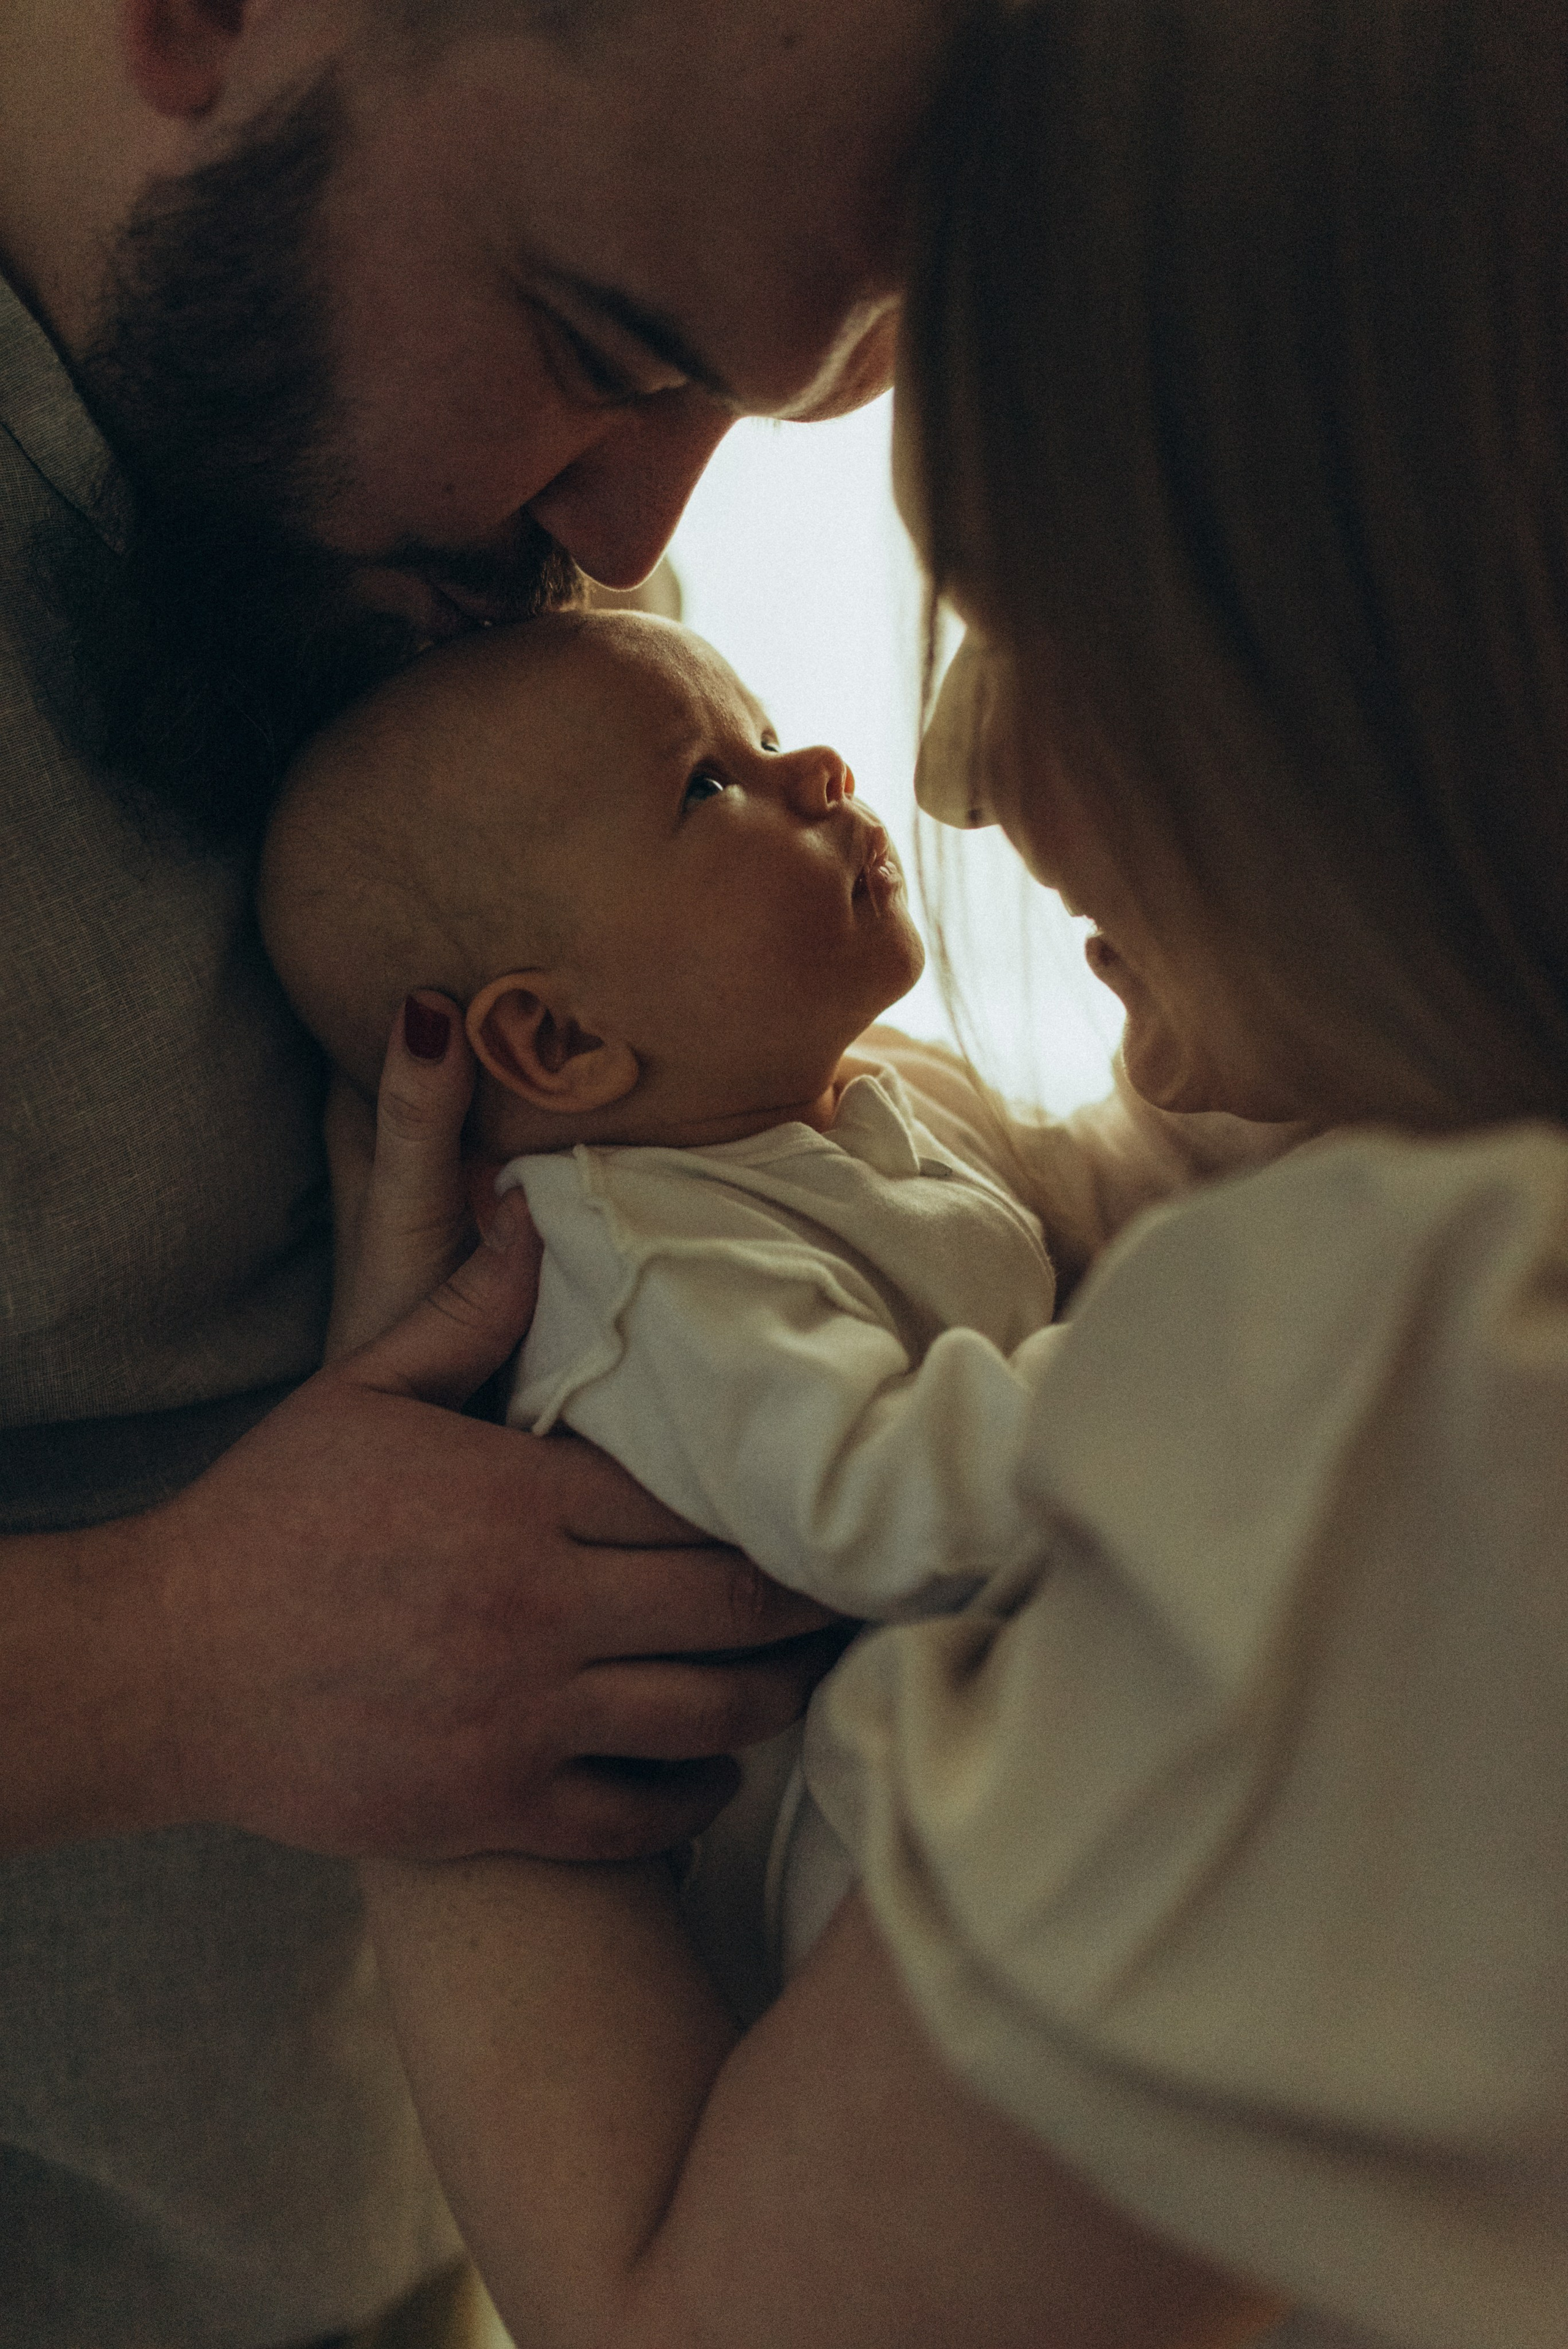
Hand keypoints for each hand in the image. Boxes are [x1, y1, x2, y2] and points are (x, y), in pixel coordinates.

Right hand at [144, 996, 842, 1861]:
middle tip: (854, 1593)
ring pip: (706, 1714)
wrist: (164, 1666)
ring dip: (777, 1698)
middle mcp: (535, 1607)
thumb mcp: (360, 1391)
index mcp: (516, 1497)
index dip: (775, 1509)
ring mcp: (517, 1715)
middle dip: (810, 1603)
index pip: (693, 1501)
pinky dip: (693, 1797)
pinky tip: (715, 1771)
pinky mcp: (490, 1807)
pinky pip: (634, 1817)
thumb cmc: (265, 1520)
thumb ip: (466, 1310)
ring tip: (807, 1677)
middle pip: (732, 1605)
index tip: (824, 1511)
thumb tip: (530, 1208)